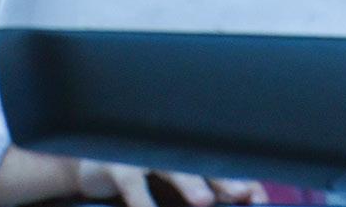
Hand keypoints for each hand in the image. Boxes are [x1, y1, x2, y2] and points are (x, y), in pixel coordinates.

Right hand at [68, 156, 266, 206]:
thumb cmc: (140, 175)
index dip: (240, 178)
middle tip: (240, 193)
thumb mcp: (175, 182)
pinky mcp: (114, 162)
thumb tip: (248, 197)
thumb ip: (209, 188)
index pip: (220, 160)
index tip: (256, 198)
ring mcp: (140, 150)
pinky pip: (131, 183)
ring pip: (168, 165)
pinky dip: (143, 201)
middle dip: (222, 177)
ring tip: (203, 200)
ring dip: (188, 182)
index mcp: (185, 148)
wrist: (89, 167)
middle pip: (199, 158)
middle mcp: (165, 144)